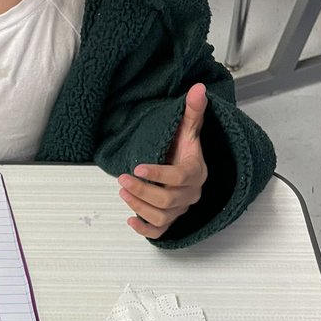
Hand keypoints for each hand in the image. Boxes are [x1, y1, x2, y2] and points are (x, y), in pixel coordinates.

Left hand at [118, 83, 208, 238]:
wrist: (187, 168)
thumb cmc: (184, 151)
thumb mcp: (187, 130)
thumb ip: (192, 111)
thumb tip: (197, 88)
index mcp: (195, 173)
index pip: (178, 178)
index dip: (158, 174)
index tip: (137, 167)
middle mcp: (190, 194)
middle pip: (167, 200)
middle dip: (142, 191)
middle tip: (122, 180)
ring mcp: (180, 209)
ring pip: (162, 217)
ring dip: (139, 206)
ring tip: (123, 192)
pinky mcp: (170, 221)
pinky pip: (160, 232)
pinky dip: (144, 230)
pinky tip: (130, 220)